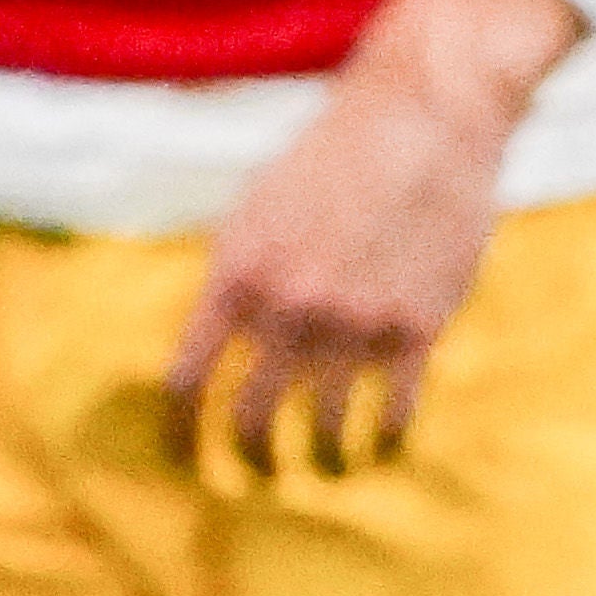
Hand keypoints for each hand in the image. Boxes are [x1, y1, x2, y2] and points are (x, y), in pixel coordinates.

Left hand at [167, 0, 570, 475]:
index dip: (177, 429)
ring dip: (317, 458)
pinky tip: (377, 448)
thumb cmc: (326, 159)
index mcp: (236, 274)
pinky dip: (382, 442)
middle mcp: (290, 308)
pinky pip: (394, 415)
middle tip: (253, 470)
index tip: (178, 457)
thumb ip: (234, 277)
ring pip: (324, 429)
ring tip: (318, 466)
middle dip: (248, 455)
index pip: (187, 377)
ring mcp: (356, 323)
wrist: (418, 125)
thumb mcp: (254, 209)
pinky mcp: (418, 329)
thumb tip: (215, 340)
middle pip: (250, 417)